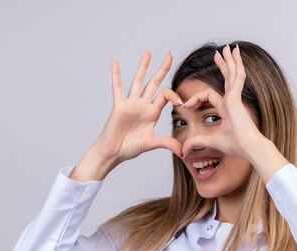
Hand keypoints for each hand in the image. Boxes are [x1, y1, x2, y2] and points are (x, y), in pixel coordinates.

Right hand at [91, 49, 183, 163]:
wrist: (113, 152)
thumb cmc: (129, 148)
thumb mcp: (151, 143)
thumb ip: (167, 143)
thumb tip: (183, 151)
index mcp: (152, 113)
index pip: (165, 96)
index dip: (174, 96)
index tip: (182, 103)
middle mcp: (142, 105)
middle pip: (154, 83)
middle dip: (162, 69)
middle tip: (169, 54)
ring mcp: (130, 103)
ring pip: (138, 81)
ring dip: (143, 66)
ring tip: (148, 52)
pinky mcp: (119, 105)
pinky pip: (117, 87)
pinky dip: (115, 74)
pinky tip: (114, 61)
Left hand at [179, 44, 272, 158]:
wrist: (249, 147)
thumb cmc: (236, 145)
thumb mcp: (210, 141)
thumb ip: (196, 142)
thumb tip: (184, 151)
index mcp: (227, 109)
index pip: (209, 96)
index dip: (195, 98)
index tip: (185, 106)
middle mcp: (232, 101)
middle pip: (227, 78)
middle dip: (223, 65)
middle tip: (219, 53)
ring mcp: (235, 98)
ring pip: (232, 74)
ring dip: (230, 60)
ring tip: (228, 48)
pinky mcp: (236, 97)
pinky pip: (237, 77)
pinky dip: (236, 65)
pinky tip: (235, 54)